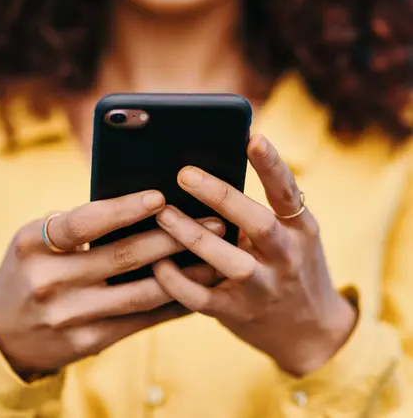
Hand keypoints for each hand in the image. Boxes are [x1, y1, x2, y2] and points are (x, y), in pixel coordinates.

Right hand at [0, 190, 223, 375]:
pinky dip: (170, 304)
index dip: (123, 209)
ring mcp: (69, 316)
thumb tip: (140, 206)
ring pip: (140, 292)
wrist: (3, 332)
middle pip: (122, 256)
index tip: (160, 196)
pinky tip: (195, 289)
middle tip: (212, 221)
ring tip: (215, 256)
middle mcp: (48, 281)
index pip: (83, 222)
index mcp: (33, 245)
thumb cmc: (28, 269)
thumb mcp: (35, 240)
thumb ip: (76, 224)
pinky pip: (139, 320)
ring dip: (184, 274)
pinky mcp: (87, 341)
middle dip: (173, 237)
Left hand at [153, 135, 356, 376]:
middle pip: (258, 223)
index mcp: (299, 229)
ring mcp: (263, 288)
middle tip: (184, 174)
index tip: (253, 138)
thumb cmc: (293, 267)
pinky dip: (177, 282)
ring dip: (193, 236)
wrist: (310, 330)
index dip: (272, 165)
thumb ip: (263, 209)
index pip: (287, 192)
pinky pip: (202, 299)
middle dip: (221, 197)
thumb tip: (212, 171)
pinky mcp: (238, 313)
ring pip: (229, 262)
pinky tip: (158, 263)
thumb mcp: (293, 235)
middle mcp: (286, 257)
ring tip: (163, 214)